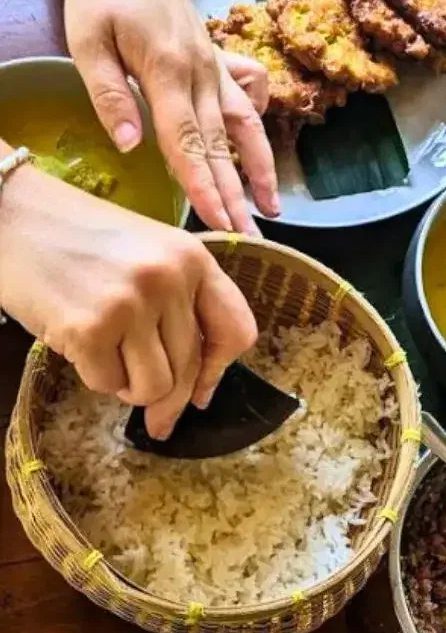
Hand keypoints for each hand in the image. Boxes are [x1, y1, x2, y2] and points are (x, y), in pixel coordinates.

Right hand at [0, 158, 256, 438]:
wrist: (8, 213)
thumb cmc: (75, 237)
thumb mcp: (146, 253)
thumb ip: (178, 305)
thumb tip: (195, 389)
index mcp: (192, 258)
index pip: (236, 329)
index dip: (220, 370)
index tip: (202, 391)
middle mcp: (169, 279)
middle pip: (189, 368)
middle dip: (168, 398)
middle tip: (156, 419)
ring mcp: (131, 304)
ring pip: (155, 386)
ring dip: (130, 387)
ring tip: (107, 357)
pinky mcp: (90, 329)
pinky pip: (109, 384)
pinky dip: (94, 376)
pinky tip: (79, 345)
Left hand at [64, 0, 278, 233]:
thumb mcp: (87, 38)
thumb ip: (110, 94)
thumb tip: (130, 147)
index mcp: (167, 71)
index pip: (188, 143)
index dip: (204, 188)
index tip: (219, 224)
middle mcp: (201, 74)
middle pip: (221, 146)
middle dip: (235, 196)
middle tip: (248, 238)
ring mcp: (214, 68)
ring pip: (244, 128)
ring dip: (260, 171)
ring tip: (273, 208)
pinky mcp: (217, 61)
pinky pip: (247, 101)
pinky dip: (257, 132)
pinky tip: (259, 155)